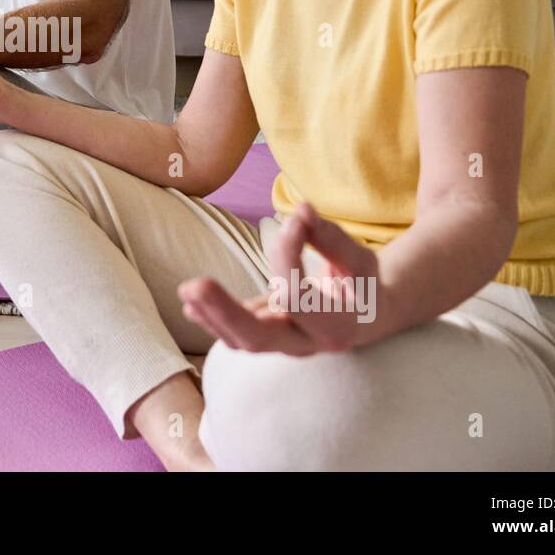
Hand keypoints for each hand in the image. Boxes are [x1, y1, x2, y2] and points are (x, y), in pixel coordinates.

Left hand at [178, 202, 381, 355]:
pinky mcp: (270, 338)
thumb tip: (302, 209)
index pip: (297, 296)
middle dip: (224, 312)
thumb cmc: (362, 282)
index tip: (293, 220)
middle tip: (194, 286)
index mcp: (336, 327)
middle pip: (258, 338)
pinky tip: (191, 305)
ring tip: (187, 291)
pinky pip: (238, 336)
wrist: (368, 315)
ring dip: (212, 316)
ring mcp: (285, 345)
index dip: (288, 254)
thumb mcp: (358, 258)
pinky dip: (213, 320)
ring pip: (242, 342)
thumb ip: (329, 237)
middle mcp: (308, 344)